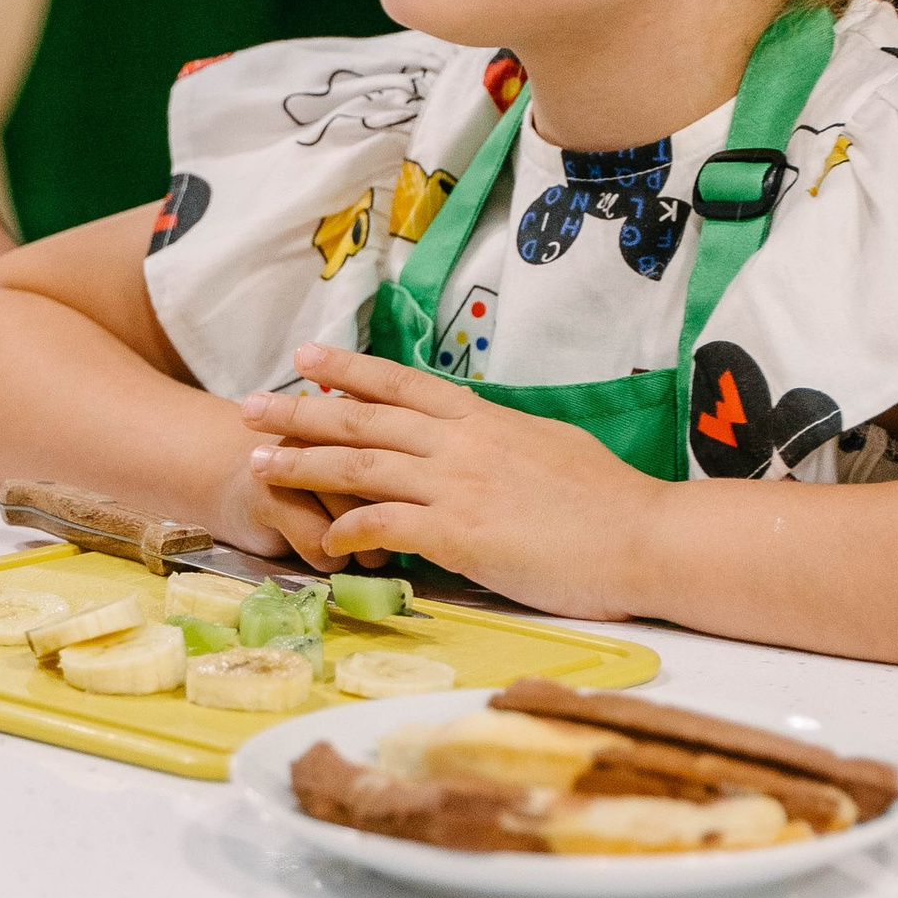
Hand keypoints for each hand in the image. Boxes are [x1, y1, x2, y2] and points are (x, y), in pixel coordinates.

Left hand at [241, 339, 662, 613]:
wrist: (647, 538)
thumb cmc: (609, 504)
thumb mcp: (549, 448)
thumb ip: (502, 441)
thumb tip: (480, 438)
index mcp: (485, 420)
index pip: (402, 384)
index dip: (349, 368)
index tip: (306, 356)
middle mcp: (463, 444)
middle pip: (363, 419)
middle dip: (300, 411)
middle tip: (250, 407)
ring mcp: (458, 487)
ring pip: (359, 467)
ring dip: (303, 465)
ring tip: (258, 464)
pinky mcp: (460, 536)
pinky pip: (384, 526)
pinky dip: (347, 532)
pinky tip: (322, 542)